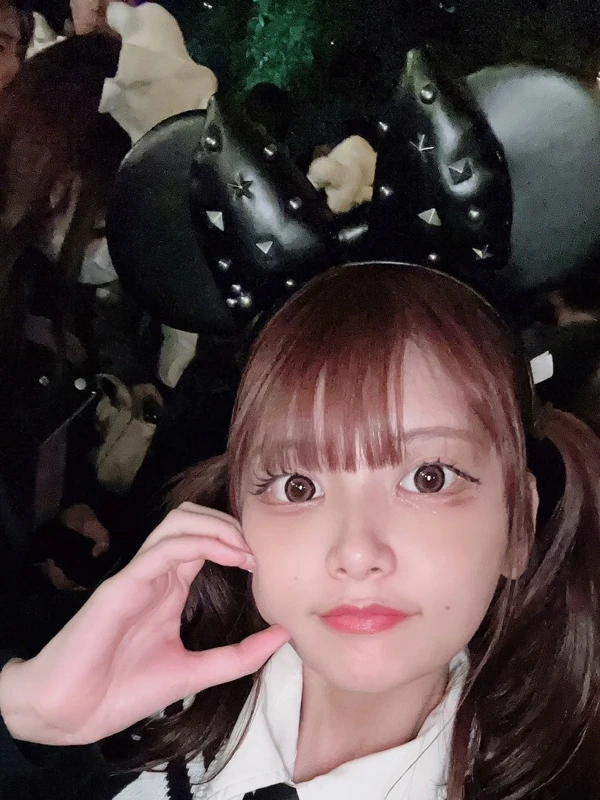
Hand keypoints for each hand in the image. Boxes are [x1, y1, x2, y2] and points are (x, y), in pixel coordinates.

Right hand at [0, 504, 288, 744]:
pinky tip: (229, 558)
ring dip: (218, 527)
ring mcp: (139, 574)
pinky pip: (163, 548)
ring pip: (178, 521)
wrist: (74, 714)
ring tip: (245, 551)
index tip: (265, 564)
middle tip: (258, 551)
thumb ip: (240, 656)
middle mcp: (156, 572)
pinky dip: (200, 543)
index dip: (237, 540)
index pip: (205, 540)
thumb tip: (284, 634)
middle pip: (193, 518)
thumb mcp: (196, 673)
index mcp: (170, 586)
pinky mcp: (123, 584)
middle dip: (230, 524)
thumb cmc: (125, 691)